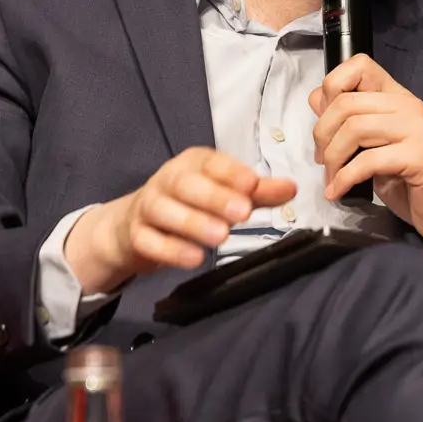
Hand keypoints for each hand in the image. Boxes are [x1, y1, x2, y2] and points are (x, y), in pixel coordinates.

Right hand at [67, 149, 297, 293]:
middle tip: (242, 212)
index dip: (231, 172)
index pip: (212, 163)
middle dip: (215, 197)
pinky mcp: (137, 235)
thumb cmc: (188, 203)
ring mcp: (149, 207)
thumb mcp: (223, 192)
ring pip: (165, 211)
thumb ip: (257, 192)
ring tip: (220, 236)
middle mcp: (168, 180)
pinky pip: (150, 241)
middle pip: (187, 184)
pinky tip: (193, 258)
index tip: (252, 184)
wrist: (132, 224)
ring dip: (193, 223)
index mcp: (193, 164)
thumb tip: (290, 188)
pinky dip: (170, 250)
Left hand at [309, 54, 422, 251]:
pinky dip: (345, 179)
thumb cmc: (413, 180)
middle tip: (323, 161)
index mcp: (398, 98)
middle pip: (346, 103)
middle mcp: (409, 106)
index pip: (360, 65)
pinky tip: (339, 192)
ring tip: (332, 178)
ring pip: (354, 129)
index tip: (324, 121)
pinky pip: (368, 161)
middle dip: (323, 135)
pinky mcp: (419, 157)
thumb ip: (350, 121)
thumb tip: (317, 99)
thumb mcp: (375, 146)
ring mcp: (417, 129)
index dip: (332, 86)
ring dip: (333, 159)